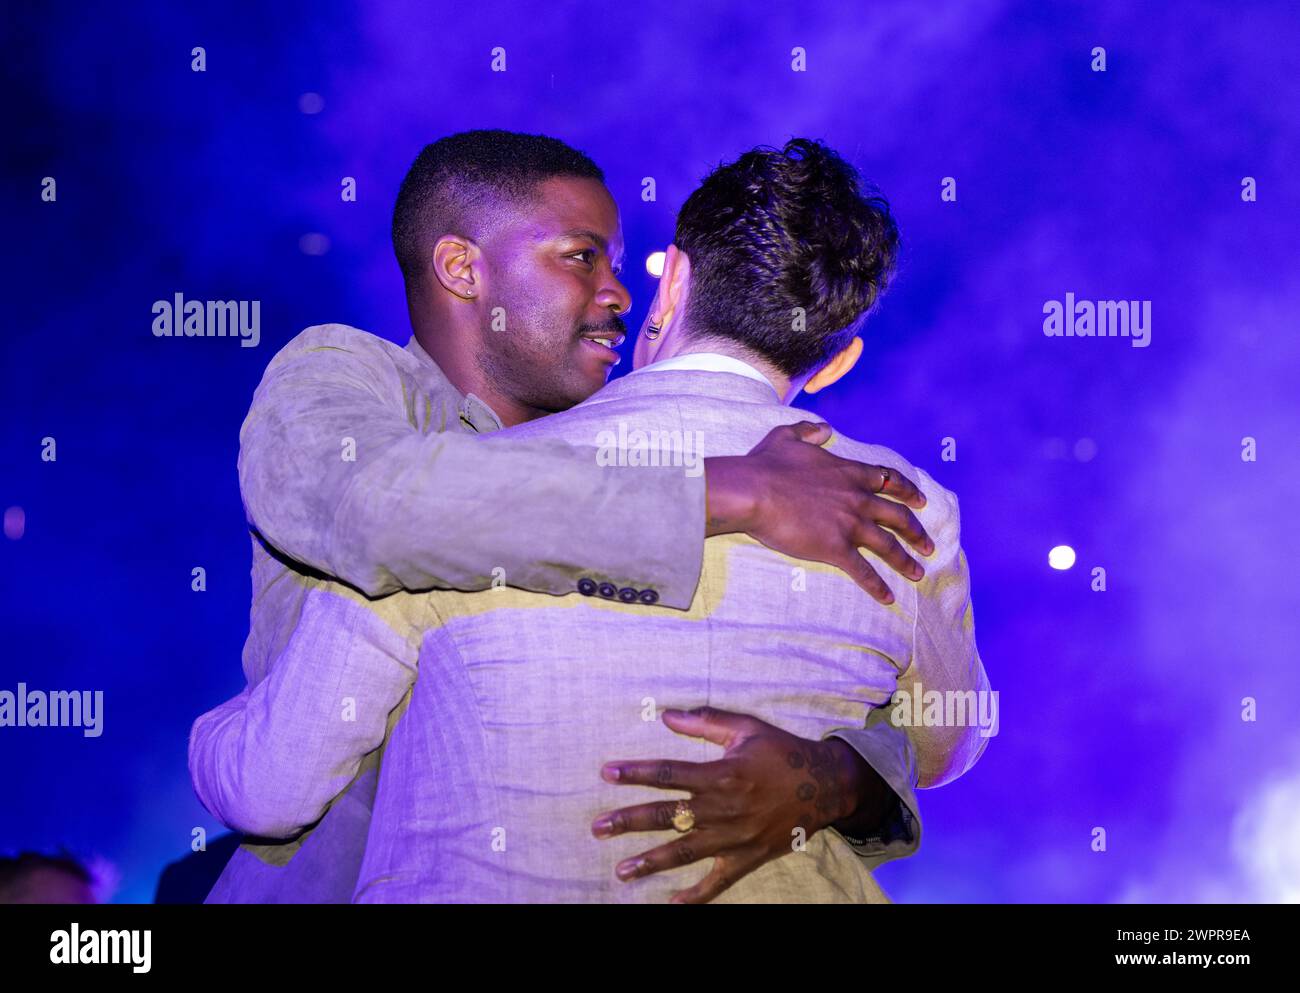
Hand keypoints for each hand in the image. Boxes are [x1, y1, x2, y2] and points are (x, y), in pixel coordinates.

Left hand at [590, 706, 890, 903]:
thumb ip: (704, 722)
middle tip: (598, 827)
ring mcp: (734, 838)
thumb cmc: (782, 751)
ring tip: (622, 871)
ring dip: (651, 862)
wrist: (826, 784)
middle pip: (667, 817)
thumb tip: (665, 715)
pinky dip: (695, 896)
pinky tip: (671, 903)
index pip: (667, 774)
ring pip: (684, 852)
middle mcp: (722, 808)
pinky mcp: (748, 858)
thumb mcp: (746, 727)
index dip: (635, 774)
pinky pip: (719, 882)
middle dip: (629, 822)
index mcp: (720, 774)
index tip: (606, 773)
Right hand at [703, 421, 932, 603]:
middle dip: (916, 531)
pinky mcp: (836, 548)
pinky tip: (888, 597)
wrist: (753, 491)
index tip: (921, 501)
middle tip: (928, 545)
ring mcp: (849, 525)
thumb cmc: (766, 465)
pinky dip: (877, 586)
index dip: (908, 491)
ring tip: (918, 572)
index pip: (888, 481)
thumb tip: (824, 428)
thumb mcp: (787, 436)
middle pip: (897, 516)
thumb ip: (809, 431)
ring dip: (905, 560)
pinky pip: (863, 571)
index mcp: (848, 472)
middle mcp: (857, 499)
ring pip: (888, 545)